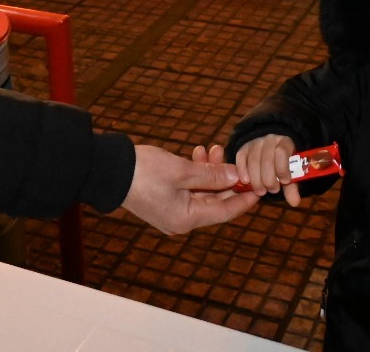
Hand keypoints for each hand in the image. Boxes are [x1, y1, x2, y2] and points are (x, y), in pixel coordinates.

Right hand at [120, 144, 257, 234]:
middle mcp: (180, 220)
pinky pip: (187, 190)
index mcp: (186, 219)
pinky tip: (198, 154)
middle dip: (225, 178)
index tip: (260, 187)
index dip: (244, 198)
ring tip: (213, 149)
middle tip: (232, 157)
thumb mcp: (182, 170)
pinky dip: (195, 174)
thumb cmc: (145, 171)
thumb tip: (237, 178)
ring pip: (201, 192)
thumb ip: (212, 176)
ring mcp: (171, 212)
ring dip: (210, 172)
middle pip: (214, 201)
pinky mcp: (163, 201)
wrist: (109, 170)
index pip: (225, 211)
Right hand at [235, 134, 301, 206]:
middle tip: (272, 190)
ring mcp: (255, 143)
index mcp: (285, 142)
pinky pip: (241, 159)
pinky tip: (246, 182)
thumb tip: (295, 202)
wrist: (268, 151)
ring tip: (261, 191)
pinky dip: (243, 172)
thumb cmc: (281, 165)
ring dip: (257, 179)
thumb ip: (292, 187)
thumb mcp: (289, 173)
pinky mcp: (243, 148)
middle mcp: (269, 139)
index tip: (284, 182)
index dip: (283, 168)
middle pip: (266, 160)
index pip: (282, 152)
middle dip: (269, 179)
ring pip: (253, 161)